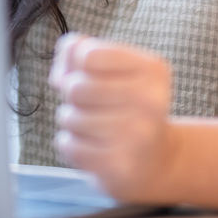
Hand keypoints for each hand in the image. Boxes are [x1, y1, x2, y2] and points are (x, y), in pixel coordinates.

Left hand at [48, 33, 176, 201]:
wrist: (154, 160)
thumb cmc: (126, 105)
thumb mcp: (113, 68)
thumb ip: (79, 52)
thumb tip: (63, 66)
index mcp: (151, 69)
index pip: (88, 55)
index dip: (76, 64)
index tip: (88, 74)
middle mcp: (151, 101)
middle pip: (75, 87)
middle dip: (72, 96)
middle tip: (89, 104)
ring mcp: (137, 135)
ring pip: (69, 117)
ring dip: (71, 121)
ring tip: (91, 126)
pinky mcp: (120, 165)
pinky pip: (69, 145)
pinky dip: (71, 145)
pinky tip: (91, 146)